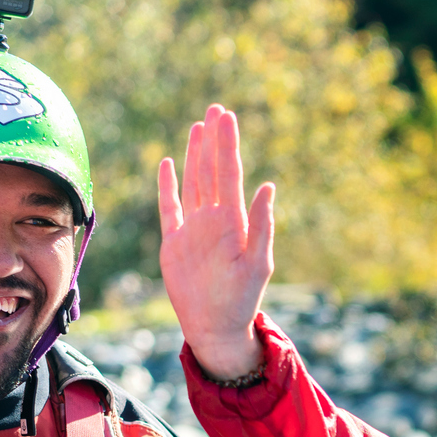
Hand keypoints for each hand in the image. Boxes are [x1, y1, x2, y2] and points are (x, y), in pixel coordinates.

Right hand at [158, 104, 275, 381]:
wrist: (216, 326)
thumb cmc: (242, 298)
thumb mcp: (257, 263)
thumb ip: (262, 225)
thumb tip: (269, 187)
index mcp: (233, 221)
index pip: (230, 173)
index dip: (227, 144)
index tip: (227, 117)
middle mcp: (213, 219)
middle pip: (212, 171)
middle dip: (214, 141)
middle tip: (217, 110)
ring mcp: (193, 228)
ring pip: (193, 182)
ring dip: (195, 155)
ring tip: (199, 128)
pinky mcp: (174, 241)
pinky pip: (169, 206)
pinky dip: (167, 186)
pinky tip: (169, 163)